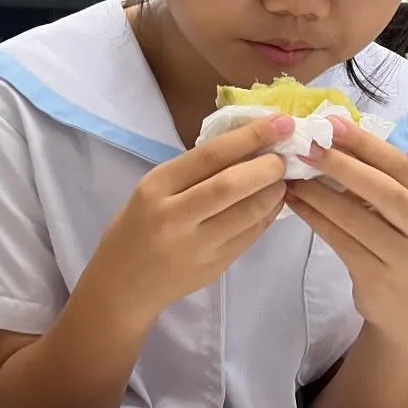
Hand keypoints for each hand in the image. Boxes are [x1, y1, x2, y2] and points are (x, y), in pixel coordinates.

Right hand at [85, 115, 292, 321]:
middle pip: (231, 185)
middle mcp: (175, 216)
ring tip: (283, 178)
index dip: (250, 137)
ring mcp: (197, 245)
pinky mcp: (215, 266)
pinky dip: (268, 214)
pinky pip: (251, 235)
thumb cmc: (134, 228)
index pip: (209, 156)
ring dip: (274, 191)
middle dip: (267, 166)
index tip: (279, 122)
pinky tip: (273, 202)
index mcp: (155, 187)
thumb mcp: (151, 191)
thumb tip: (244, 147)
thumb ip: (191, 173)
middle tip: (285, 155)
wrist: (123, 285)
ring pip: (248, 212)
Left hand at [287, 118, 407, 343]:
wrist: (407, 315)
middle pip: (385, 190)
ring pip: (356, 217)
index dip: (367, 144)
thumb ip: (380, 186)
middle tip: (307, 145)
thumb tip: (331, 140)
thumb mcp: (403, 218)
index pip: (403, 167)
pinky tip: (292, 202)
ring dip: (318, 191)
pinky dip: (314, 218)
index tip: (333, 123)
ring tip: (289, 173)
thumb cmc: (398, 252)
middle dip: (343, 165)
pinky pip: (339, 240)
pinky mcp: (380, 278)